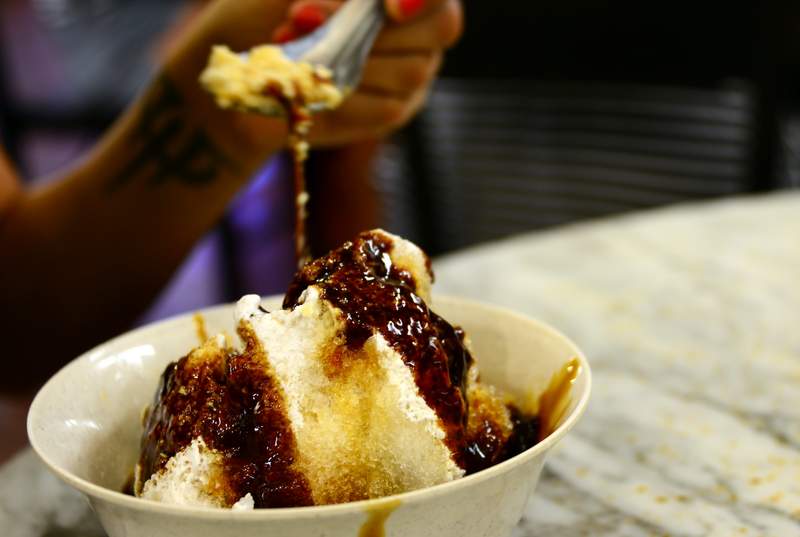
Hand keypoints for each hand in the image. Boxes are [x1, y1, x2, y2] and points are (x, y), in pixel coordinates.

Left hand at [164, 0, 462, 165]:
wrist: (238, 67)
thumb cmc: (263, 9)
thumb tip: (368, 5)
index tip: (388, 7)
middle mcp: (419, 25)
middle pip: (438, 27)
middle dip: (369, 25)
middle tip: (300, 17)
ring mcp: (412, 71)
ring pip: (410, 69)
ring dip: (347, 60)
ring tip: (290, 48)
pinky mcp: (392, 111)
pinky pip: (386, 107)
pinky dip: (342, 95)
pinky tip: (307, 85)